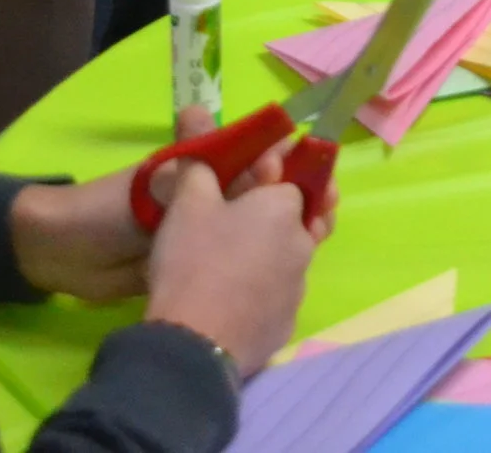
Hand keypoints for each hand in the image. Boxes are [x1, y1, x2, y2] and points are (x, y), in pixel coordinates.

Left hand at [6, 106, 335, 301]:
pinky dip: (260, 266)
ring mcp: (201, 235)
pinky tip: (286, 273)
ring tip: (313, 240)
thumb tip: (231, 137)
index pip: (254, 157)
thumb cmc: (105, 210)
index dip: (286, 163)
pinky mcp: (193, 268)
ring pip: (253, 230)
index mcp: (198, 168)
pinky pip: (233, 263)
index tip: (314, 173)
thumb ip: (194, 170)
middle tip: (322, 212)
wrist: (61, 259)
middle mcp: (206, 198)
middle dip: (294, 200)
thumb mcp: (152, 183)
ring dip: (284, 234)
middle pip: (262, 195)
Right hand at [144, 159, 328, 371]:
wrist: (194, 343)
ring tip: (227, 266)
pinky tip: (230, 300)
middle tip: (231, 228)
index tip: (244, 188)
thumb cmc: (193, 260)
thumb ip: (200, 168)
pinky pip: (276, 299)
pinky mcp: (287, 325)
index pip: (291, 181)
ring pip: (287, 262)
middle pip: (295, 221)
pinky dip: (260, 295)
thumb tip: (206, 147)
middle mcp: (303, 245)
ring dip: (266, 258)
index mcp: (286, 207)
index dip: (268, 180)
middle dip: (270, 220)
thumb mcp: (187, 203)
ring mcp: (299, 288)